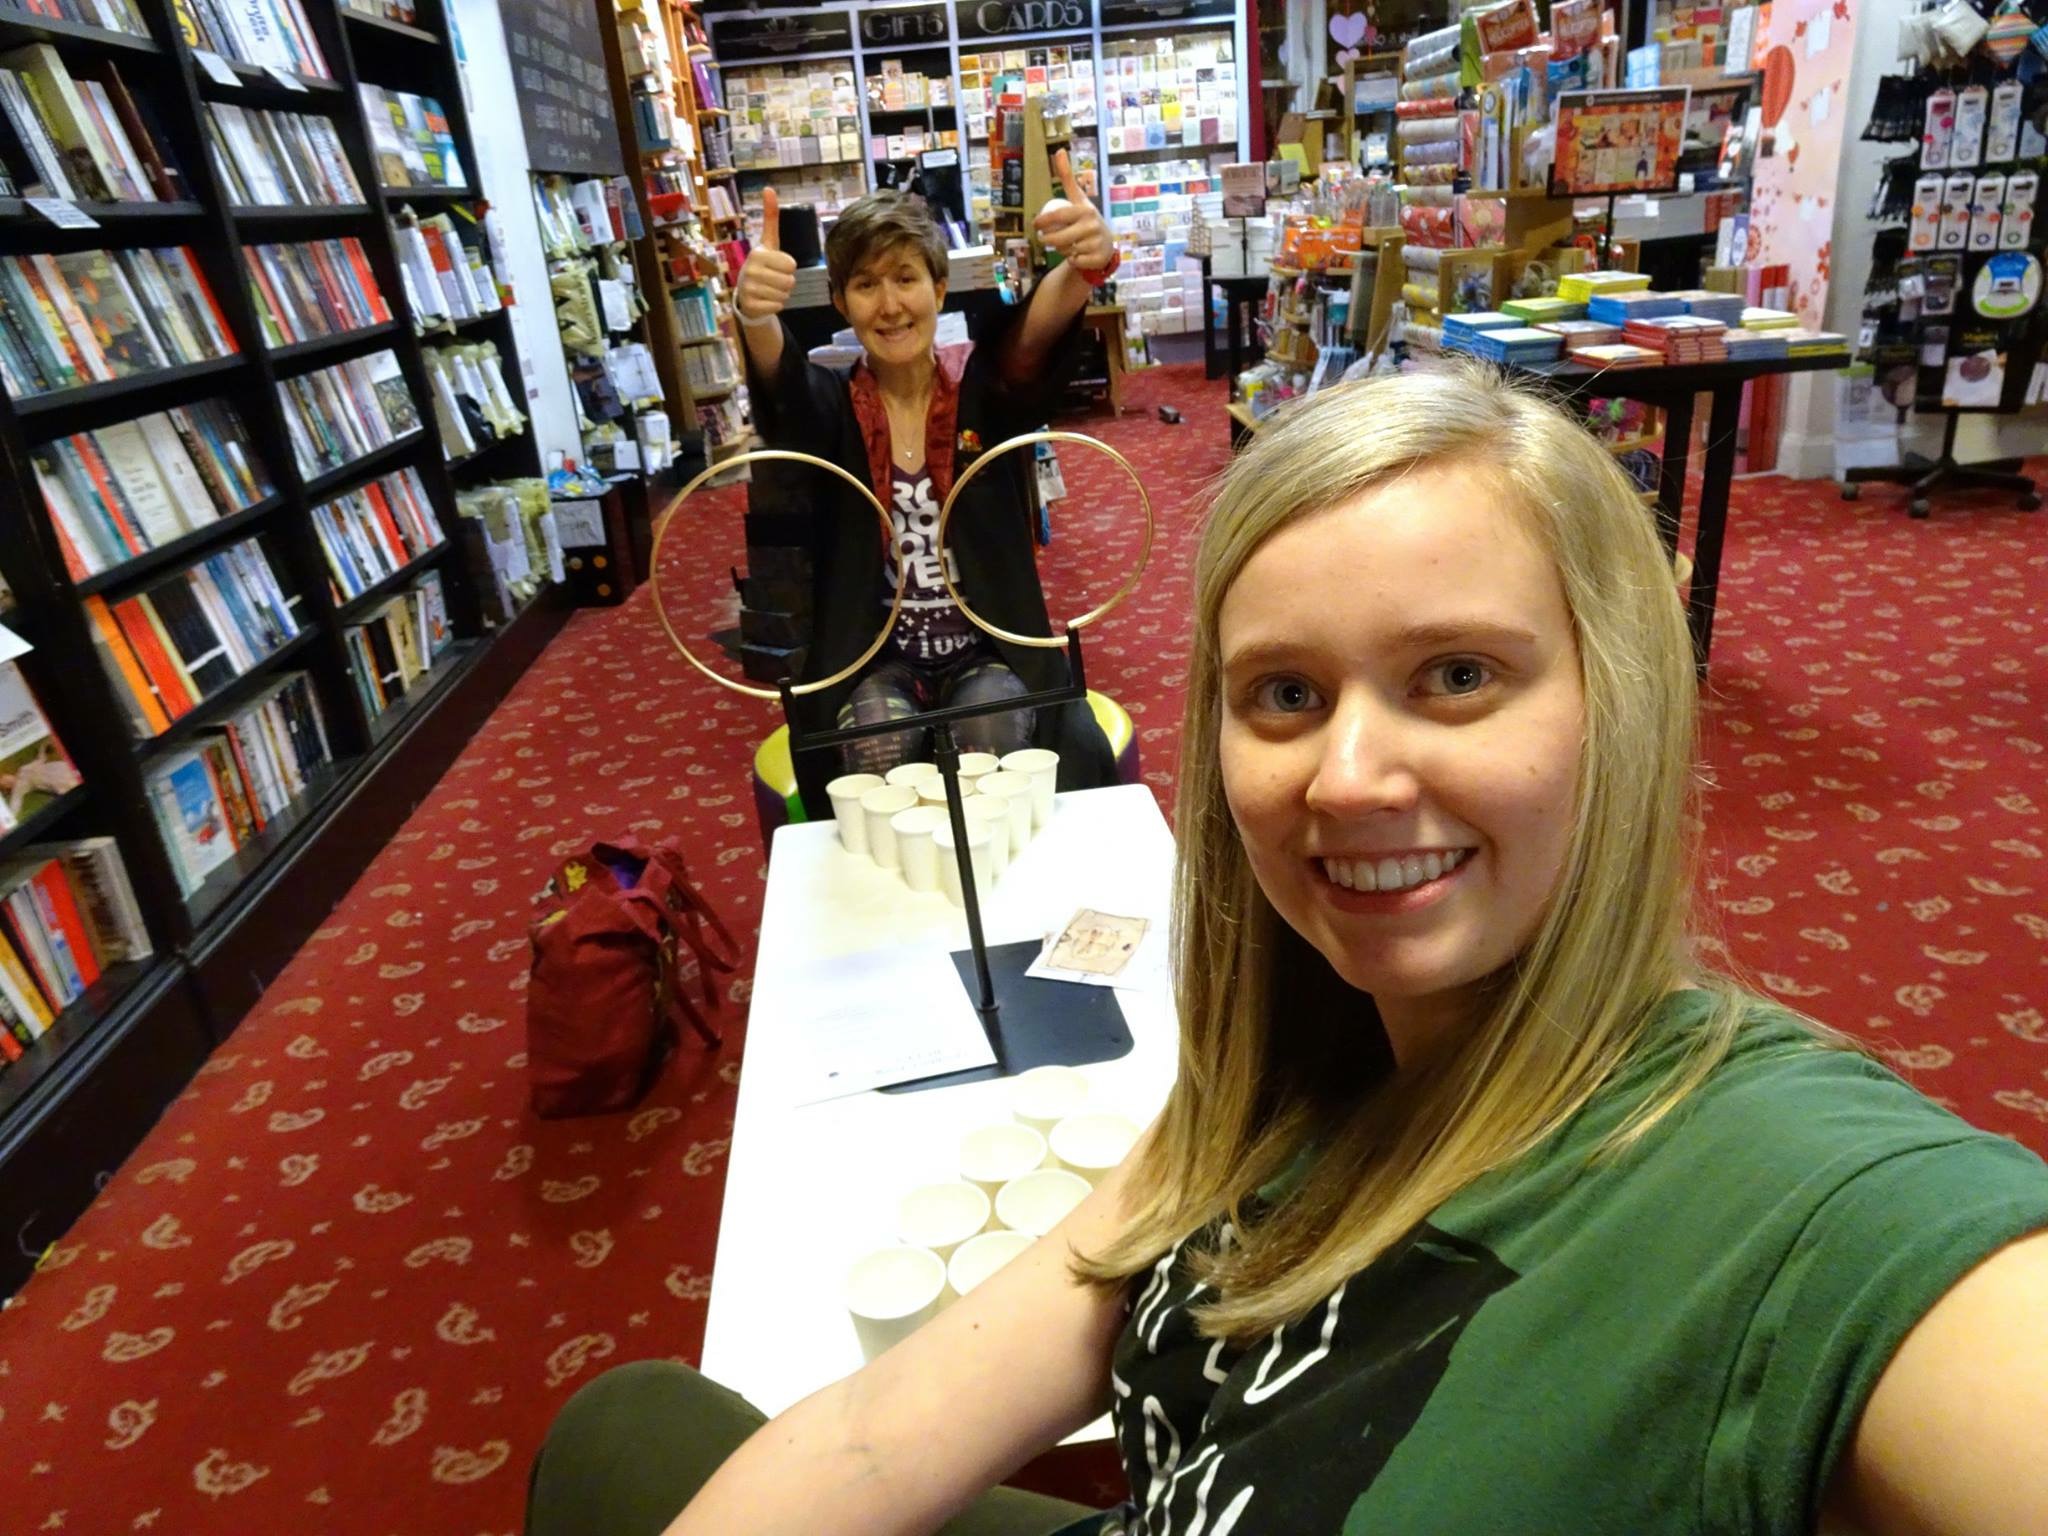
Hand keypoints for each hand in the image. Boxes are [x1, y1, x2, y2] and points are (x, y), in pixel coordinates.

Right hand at [736, 186, 796, 321]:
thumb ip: (770, 218)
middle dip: (786, 282)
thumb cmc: (763, 266)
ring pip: (785, 294)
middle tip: (774, 280)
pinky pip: (778, 306)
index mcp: (757, 253)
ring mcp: (749, 289)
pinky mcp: (751, 305)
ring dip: (782, 294)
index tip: (776, 266)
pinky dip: (776, 305)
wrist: (747, 295)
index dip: (789, 267)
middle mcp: (750, 270)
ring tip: (769, 289)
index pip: (792, 264)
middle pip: (790, 280)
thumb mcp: (768, 242)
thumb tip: (769, 188)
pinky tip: (765, 300)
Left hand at [1033, 151, 1113, 272]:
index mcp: (1085, 209)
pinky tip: (1078, 256)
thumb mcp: (1078, 199)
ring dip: (1061, 251)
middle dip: (1047, 241)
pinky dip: (1072, 261)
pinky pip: (1074, 262)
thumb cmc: (1086, 219)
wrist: (1105, 244)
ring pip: (1065, 251)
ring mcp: (1096, 242)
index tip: (1035, 224)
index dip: (1042, 221)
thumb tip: (1059, 150)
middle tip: (1044, 239)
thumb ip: (1067, 177)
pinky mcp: (1097, 259)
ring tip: (1065, 246)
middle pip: (1058, 238)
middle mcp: (1092, 225)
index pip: (1057, 216)